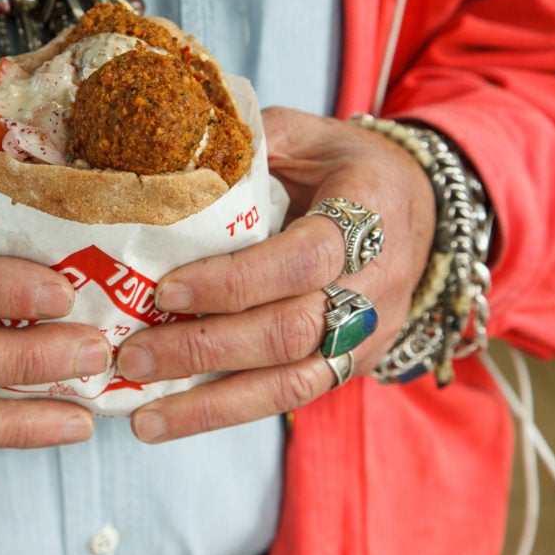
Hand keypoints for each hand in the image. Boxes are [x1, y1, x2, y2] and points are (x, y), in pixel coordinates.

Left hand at [115, 107, 435, 442]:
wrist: (422, 209)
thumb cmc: (348, 166)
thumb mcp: (307, 135)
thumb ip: (248, 144)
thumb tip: (166, 157)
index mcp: (367, 216)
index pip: (300, 261)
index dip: (233, 282)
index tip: (166, 290)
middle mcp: (374, 286)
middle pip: (290, 333)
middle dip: (205, 349)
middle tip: (132, 355)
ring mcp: (367, 335)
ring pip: (292, 384)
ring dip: (212, 405)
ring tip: (144, 418)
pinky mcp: (350, 365)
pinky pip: (290, 397)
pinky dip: (228, 412)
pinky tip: (173, 419)